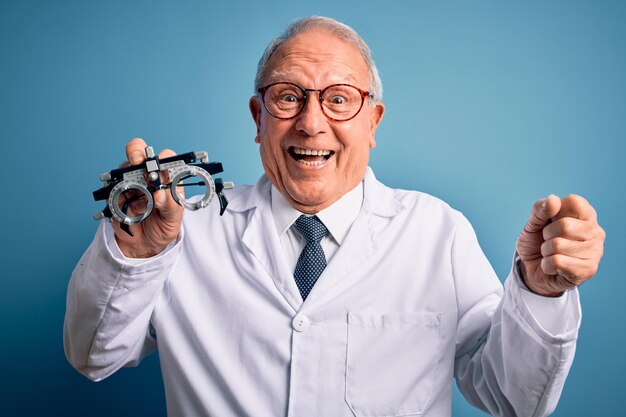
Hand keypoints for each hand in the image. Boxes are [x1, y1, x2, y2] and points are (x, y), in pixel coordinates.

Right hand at [113, 138, 183, 257]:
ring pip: (123, 168)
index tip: (160, 168)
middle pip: (138, 151)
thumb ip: (171, 205)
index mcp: (166, 177)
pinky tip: (127, 209)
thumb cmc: (163, 226)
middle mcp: (147, 175)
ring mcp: (129, 181)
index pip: (166, 157)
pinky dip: (117, 195)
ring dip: (129, 181)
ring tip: (140, 204)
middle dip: (136, 152)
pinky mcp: (114, 192)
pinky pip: (111, 187)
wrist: (144, 244)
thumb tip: (160, 193)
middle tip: (137, 161)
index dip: (162, 159)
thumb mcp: (174, 219)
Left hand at [516, 194, 604, 296]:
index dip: (555, 211)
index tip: (552, 220)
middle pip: (565, 225)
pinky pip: (557, 262)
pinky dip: (547, 265)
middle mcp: (596, 231)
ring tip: (551, 254)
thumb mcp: (533, 223)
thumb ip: (540, 210)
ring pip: (558, 245)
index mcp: (586, 214)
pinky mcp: (588, 270)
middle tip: (548, 240)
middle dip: (547, 234)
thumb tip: (553, 199)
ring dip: (546, 251)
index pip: (574, 202)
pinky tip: (554, 267)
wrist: (531, 270)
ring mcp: (595, 252)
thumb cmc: (537, 242)